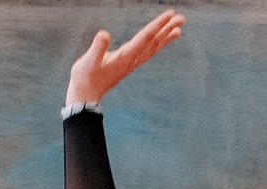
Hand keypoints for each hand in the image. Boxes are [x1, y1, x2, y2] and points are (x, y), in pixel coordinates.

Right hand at [67, 9, 184, 106]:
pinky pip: (146, 52)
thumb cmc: (85, 78)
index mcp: (125, 56)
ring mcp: (131, 63)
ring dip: (165, 37)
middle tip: (181, 18)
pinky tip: (159, 40)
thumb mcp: (88, 62)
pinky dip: (155, 45)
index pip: (145, 37)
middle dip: (167, 29)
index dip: (158, 25)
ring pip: (152, 48)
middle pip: (153, 42)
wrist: (85, 95)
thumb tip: (104, 35)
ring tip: (178, 29)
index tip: (170, 15)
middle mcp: (132, 60)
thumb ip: (97, 48)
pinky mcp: (127, 64)